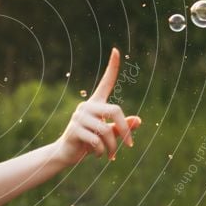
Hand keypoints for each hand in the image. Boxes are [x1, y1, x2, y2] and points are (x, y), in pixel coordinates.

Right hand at [55, 48, 141, 165]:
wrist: (66, 154)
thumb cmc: (88, 143)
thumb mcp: (108, 135)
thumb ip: (121, 127)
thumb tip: (139, 121)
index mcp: (96, 104)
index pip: (106, 82)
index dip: (112, 67)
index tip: (116, 50)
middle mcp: (87, 106)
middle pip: (115, 110)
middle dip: (125, 129)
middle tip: (130, 145)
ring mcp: (79, 117)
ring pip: (106, 130)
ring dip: (112, 147)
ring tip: (110, 156)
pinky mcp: (74, 130)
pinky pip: (96, 140)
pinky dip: (101, 151)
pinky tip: (97, 155)